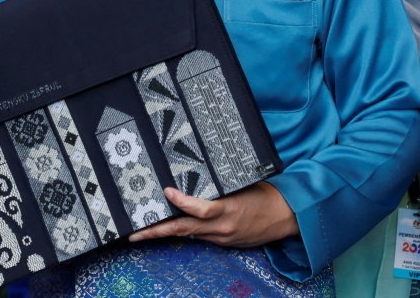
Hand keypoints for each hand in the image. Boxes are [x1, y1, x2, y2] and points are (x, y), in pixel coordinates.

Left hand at [129, 182, 298, 247]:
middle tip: (135, 234)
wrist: (284, 217)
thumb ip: (220, 185)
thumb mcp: (243, 184)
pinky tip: (171, 228)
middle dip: (156, 232)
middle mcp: (223, 227)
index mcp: (229, 209)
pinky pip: (200, 237)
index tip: (167, 192)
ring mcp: (222, 237)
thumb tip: (197, 175)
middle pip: (184, 230)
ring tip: (143, 232)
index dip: (182, 202)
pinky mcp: (224, 243)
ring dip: (166, 233)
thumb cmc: (264, 195)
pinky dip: (185, 232)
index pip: (201, 209)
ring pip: (188, 235)